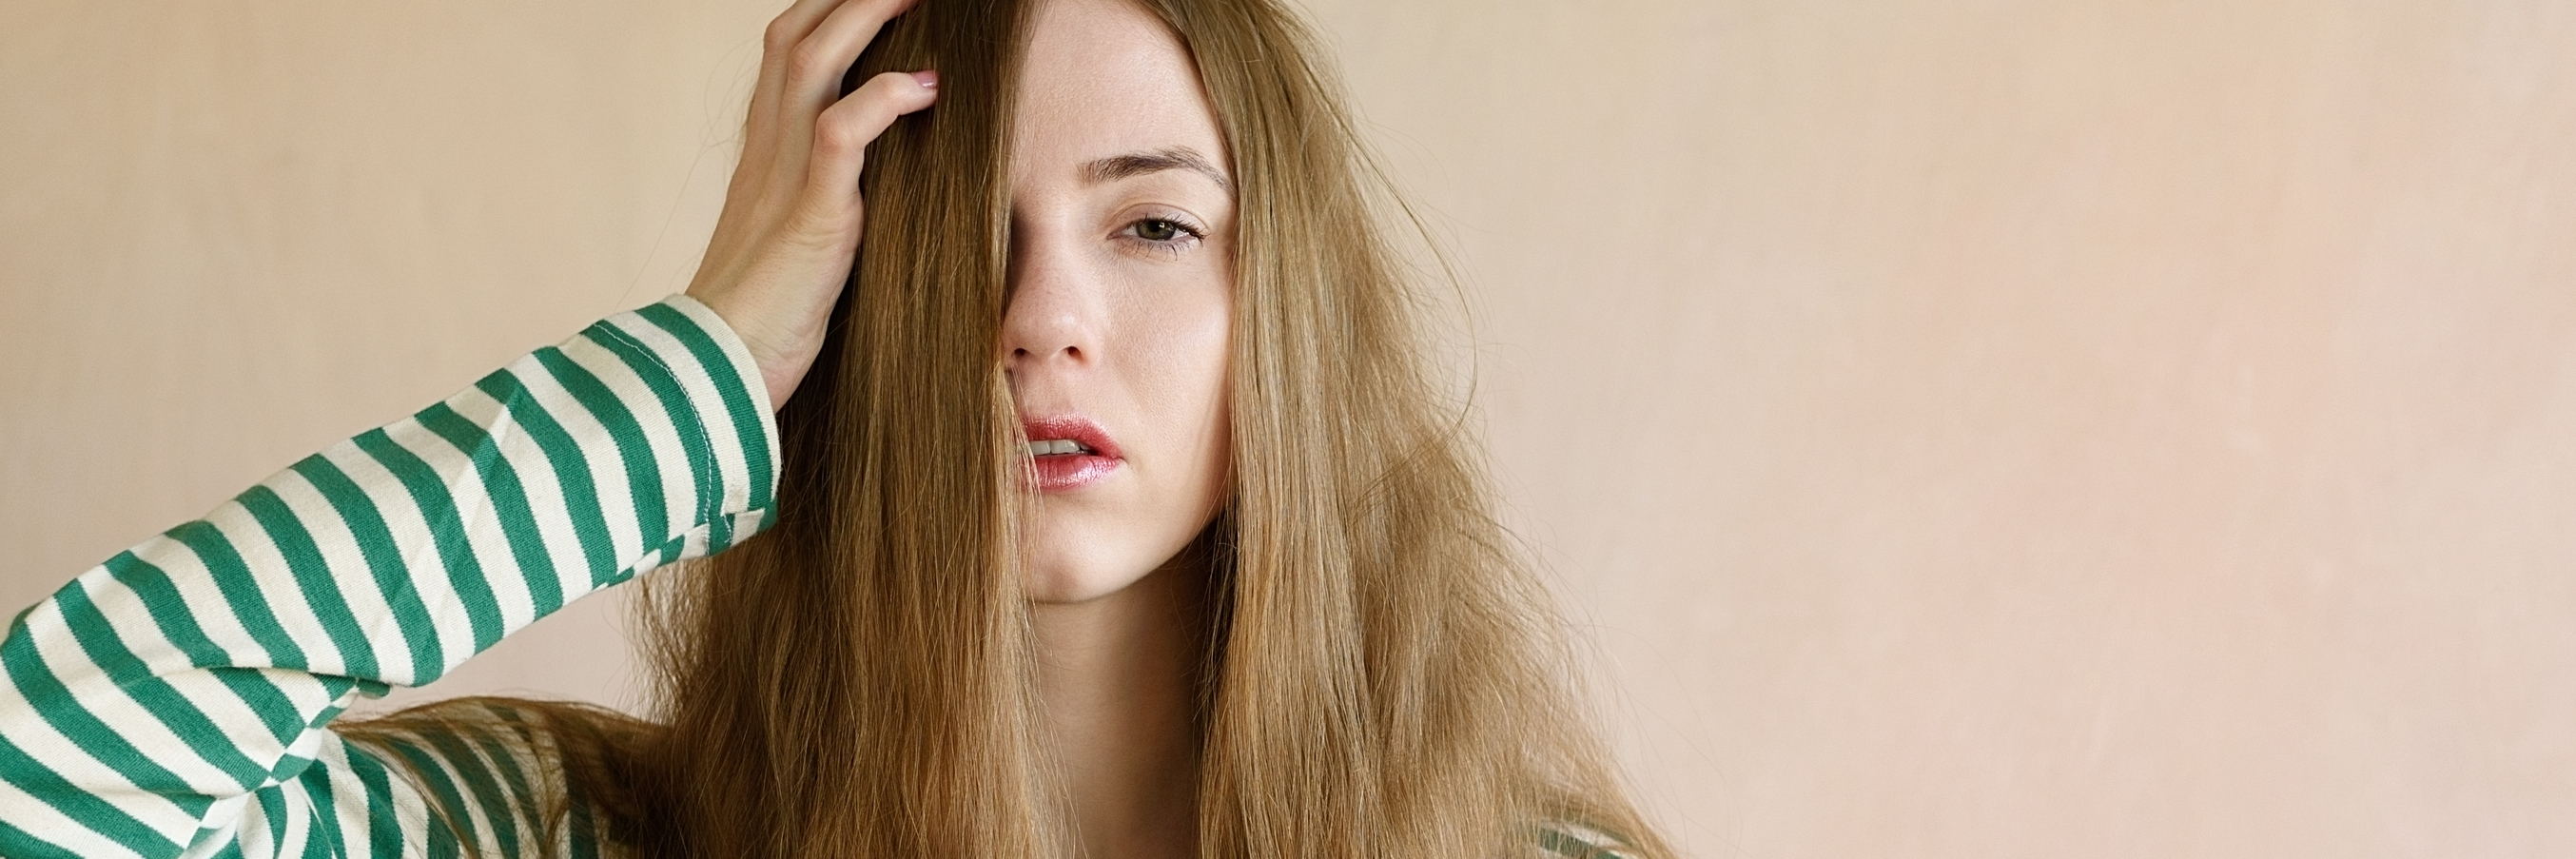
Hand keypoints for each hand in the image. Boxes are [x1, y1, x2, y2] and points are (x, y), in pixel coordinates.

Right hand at [684, 0, 936, 410]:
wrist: (715, 377)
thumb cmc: (763, 322)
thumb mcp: (797, 243)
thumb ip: (827, 201)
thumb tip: (878, 187)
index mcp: (761, 155)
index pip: (783, 54)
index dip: (824, 15)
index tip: (873, 1)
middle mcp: (765, 152)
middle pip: (793, 38)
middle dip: (847, 0)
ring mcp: (782, 178)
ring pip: (811, 63)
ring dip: (867, 19)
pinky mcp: (809, 216)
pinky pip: (841, 134)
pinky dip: (884, 99)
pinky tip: (927, 86)